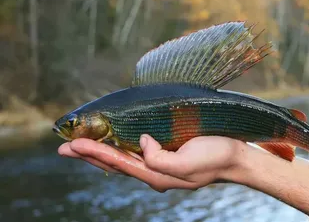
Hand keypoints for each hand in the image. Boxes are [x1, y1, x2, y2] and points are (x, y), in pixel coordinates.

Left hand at [58, 134, 243, 191]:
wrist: (235, 157)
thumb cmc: (216, 156)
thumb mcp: (189, 163)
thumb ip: (161, 158)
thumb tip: (141, 142)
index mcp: (157, 175)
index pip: (118, 163)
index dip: (94, 153)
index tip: (72, 144)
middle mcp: (154, 172)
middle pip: (114, 164)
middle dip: (89, 155)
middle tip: (64, 147)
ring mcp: (159, 164)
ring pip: (122, 159)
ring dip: (100, 152)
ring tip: (81, 146)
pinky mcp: (166, 155)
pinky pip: (135, 153)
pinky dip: (118, 148)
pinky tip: (113, 145)